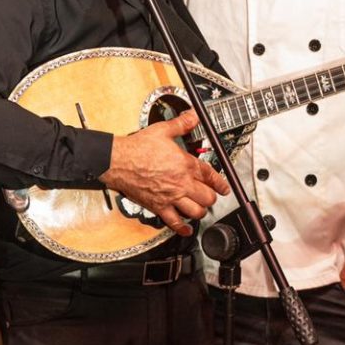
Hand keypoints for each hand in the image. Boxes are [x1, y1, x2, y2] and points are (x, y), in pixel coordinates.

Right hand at [101, 109, 229, 236]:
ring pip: (196, 211)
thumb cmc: (138, 148)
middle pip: (208, 197)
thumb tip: (193, 116)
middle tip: (210, 195)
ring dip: (200, 211)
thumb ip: (181, 124)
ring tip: (199, 208)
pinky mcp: (159, 207)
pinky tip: (186, 229)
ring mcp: (171, 197)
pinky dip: (183, 228)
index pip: (211, 176)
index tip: (225, 187)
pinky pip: (175, 222)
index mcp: (185, 165)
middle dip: (211, 197)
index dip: (221, 183)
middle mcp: (181, 183)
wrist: (119, 162)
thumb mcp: (162, 130)